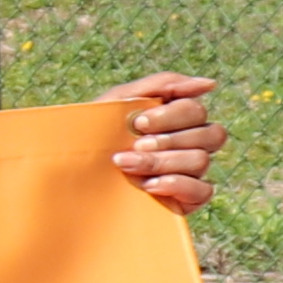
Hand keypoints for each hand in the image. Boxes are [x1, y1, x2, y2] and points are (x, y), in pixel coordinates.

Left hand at [102, 70, 223, 214]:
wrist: (72, 173)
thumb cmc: (96, 131)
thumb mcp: (120, 101)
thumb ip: (162, 85)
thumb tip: (210, 84)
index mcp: (179, 119)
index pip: (196, 111)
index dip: (171, 116)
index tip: (138, 123)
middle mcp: (191, 144)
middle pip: (210, 135)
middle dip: (166, 140)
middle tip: (135, 145)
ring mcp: (191, 173)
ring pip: (201, 161)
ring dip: (161, 162)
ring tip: (127, 165)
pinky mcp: (187, 199)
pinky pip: (203, 191)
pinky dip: (177, 185)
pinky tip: (148, 185)